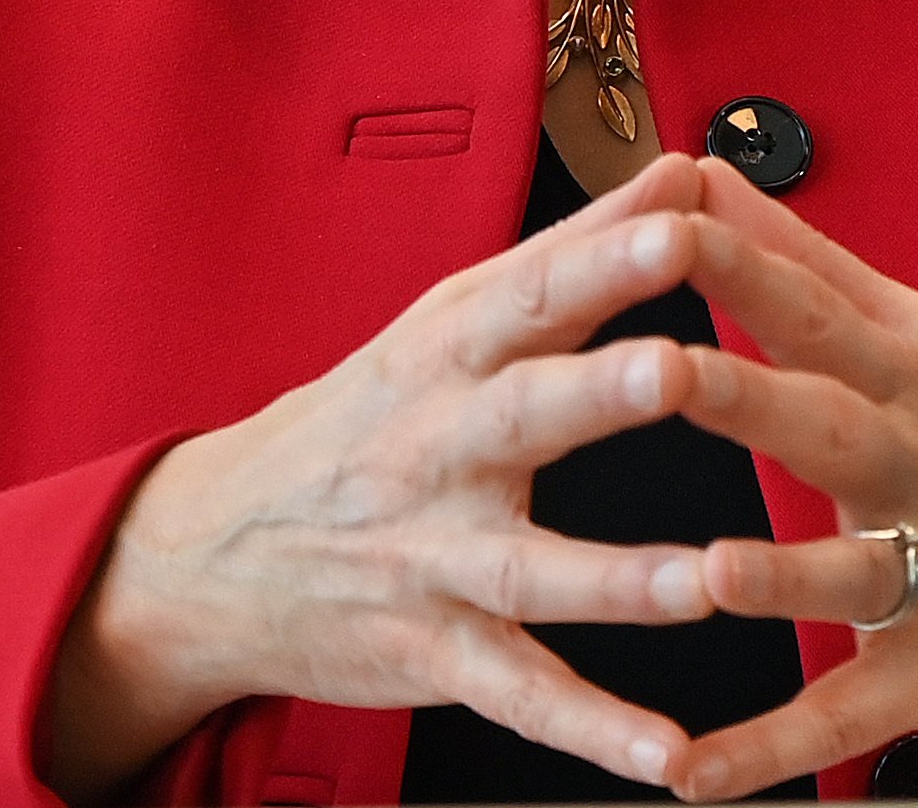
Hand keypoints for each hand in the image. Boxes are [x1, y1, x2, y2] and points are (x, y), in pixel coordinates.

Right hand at [34, 148, 727, 799]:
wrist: (215, 550)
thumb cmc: (367, 419)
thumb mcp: (449, 319)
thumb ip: (577, 250)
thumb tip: (684, 167)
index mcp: (449, 354)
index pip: (531, 294)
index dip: (606, 259)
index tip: (682, 224)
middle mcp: (437, 450)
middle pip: (523, 415)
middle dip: (599, 392)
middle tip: (678, 367)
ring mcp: (431, 558)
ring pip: (529, 570)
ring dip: (617, 577)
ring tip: (702, 581)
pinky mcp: (433, 652)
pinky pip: (519, 693)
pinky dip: (590, 727)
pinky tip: (666, 754)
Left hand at [656, 158, 917, 799]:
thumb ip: (807, 264)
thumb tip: (706, 173)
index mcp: (908, 377)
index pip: (817, 308)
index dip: (744, 265)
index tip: (665, 220)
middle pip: (833, 425)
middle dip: (752, 400)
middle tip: (666, 373)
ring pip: (854, 576)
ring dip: (783, 579)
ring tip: (709, 575)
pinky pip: (852, 716)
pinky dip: (774, 751)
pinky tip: (695, 776)